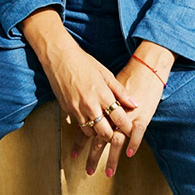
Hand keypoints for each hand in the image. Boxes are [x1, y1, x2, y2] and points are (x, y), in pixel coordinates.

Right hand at [21, 8, 137, 158]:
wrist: (59, 58)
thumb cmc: (83, 62)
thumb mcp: (106, 74)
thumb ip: (120, 91)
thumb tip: (134, 103)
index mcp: (102, 95)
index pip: (119, 118)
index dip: (127, 127)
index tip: (132, 131)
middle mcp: (90, 105)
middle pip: (105, 132)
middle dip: (113, 137)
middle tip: (118, 136)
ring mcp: (77, 109)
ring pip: (90, 132)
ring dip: (98, 133)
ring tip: (104, 130)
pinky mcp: (67, 110)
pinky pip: (79, 124)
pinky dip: (86, 126)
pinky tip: (90, 122)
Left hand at [80, 44, 172, 175]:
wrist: (143, 66)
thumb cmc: (122, 76)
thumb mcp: (96, 87)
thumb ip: (89, 102)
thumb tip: (78, 114)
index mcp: (95, 107)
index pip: (85, 130)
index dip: (80, 144)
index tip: (75, 157)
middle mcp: (108, 113)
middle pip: (98, 139)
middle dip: (93, 157)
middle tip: (88, 172)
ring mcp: (124, 114)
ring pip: (115, 138)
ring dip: (112, 158)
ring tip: (109, 173)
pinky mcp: (140, 113)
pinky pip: (136, 131)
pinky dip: (133, 143)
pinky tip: (129, 154)